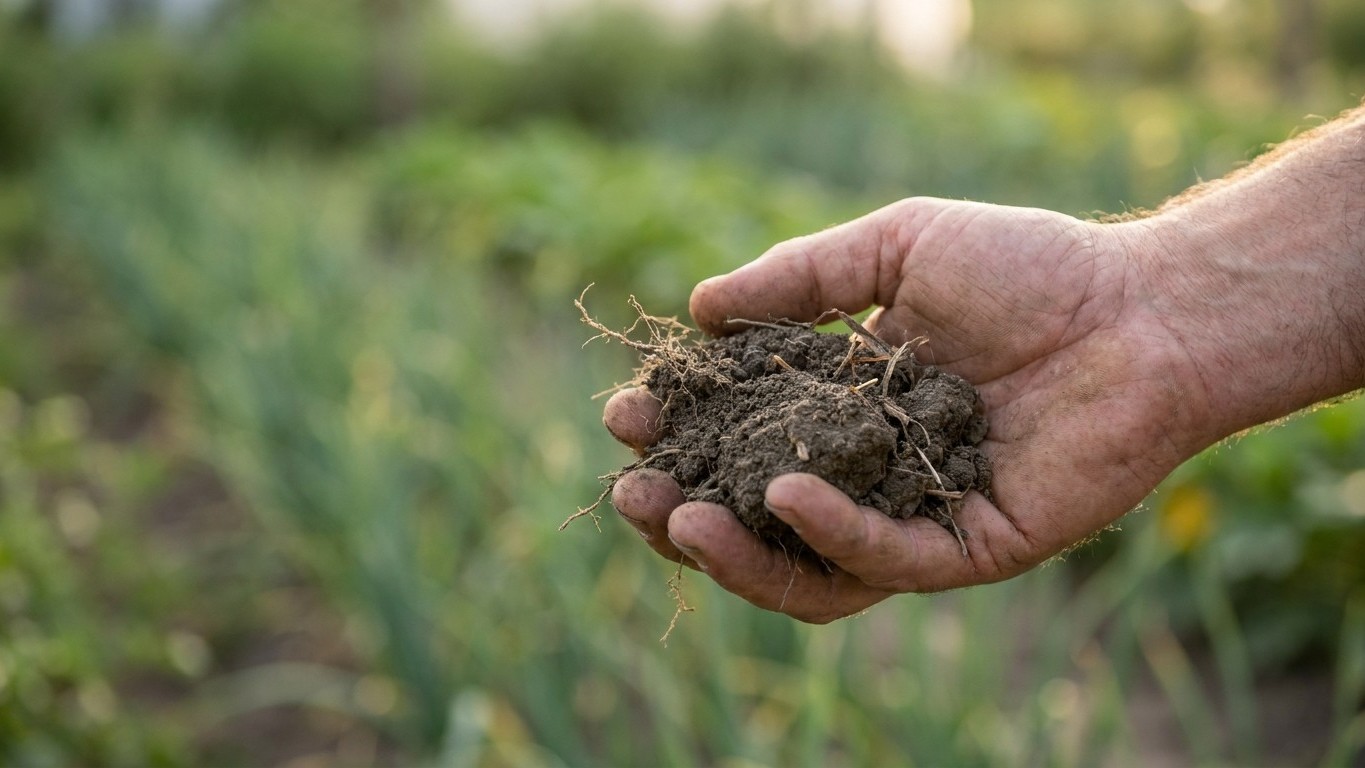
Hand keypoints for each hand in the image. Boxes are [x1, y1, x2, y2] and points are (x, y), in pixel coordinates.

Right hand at [604, 197, 1216, 621]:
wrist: (1141, 309)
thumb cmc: (1027, 268)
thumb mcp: (896, 246)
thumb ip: (800, 279)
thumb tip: (698, 308)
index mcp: (842, 404)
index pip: (740, 436)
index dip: (682, 432)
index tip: (629, 411)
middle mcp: (869, 469)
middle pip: (757, 515)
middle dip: (684, 508)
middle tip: (634, 489)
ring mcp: (914, 515)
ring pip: (807, 565)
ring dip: (735, 552)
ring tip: (676, 519)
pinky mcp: (965, 547)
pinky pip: (883, 556)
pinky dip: (829, 532)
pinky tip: (784, 493)